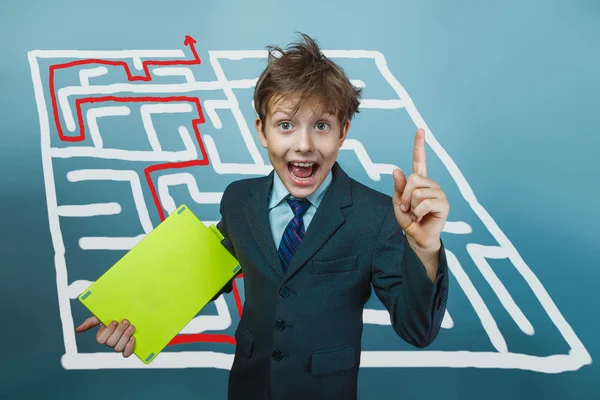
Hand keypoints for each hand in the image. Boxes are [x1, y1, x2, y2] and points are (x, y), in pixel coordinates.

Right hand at [75, 316, 135, 357]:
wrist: (132, 316)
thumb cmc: (117, 316)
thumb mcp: (103, 316)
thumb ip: (91, 322)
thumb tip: (78, 329)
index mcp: (103, 336)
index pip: (100, 339)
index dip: (108, 331)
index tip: (114, 321)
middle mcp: (110, 342)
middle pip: (110, 343)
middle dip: (119, 331)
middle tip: (126, 321)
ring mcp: (119, 346)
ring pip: (117, 348)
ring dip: (125, 336)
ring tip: (131, 327)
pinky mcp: (128, 349)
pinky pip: (126, 354)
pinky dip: (129, 346)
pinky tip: (132, 337)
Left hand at [392, 128, 448, 249]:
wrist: (417, 237)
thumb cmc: (409, 219)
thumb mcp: (398, 203)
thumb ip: (398, 187)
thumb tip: (397, 170)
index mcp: (419, 181)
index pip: (419, 160)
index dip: (419, 145)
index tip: (420, 130)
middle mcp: (431, 184)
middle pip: (412, 179)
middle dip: (404, 196)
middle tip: (407, 208)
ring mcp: (439, 193)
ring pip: (417, 192)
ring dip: (411, 206)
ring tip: (416, 214)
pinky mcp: (443, 204)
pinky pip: (424, 203)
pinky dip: (418, 212)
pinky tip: (422, 217)